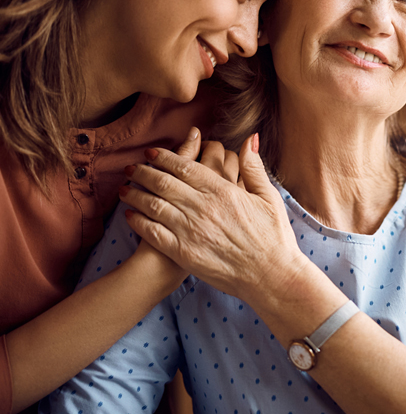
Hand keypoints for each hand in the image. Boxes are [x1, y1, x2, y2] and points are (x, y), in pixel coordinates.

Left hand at [119, 134, 306, 307]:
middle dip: (143, 172)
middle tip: (130, 168)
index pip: (184, 167)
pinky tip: (130, 216)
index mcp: (222, 190)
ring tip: (124, 189)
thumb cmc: (273, 236)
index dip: (163, 157)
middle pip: (163, 183)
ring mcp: (191, 231)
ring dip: (135, 194)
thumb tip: (250, 137)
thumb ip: (254, 166)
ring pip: (154, 206)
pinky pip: (154, 233)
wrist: (271, 276)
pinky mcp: (184, 253)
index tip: (150, 153)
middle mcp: (203, 207)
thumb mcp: (269, 196)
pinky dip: (139, 222)